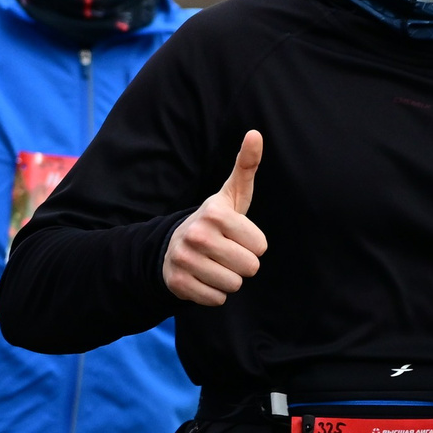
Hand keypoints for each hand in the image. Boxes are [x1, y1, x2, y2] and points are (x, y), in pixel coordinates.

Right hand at [164, 131, 267, 306]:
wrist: (171, 247)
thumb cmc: (214, 222)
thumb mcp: (231, 195)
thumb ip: (246, 166)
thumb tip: (256, 133)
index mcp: (215, 213)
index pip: (260, 247)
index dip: (252, 244)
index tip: (235, 236)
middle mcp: (197, 235)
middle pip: (249, 268)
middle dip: (241, 264)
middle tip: (225, 253)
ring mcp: (184, 259)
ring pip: (234, 285)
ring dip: (228, 280)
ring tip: (213, 265)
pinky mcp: (177, 283)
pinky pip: (216, 299)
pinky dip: (213, 294)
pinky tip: (203, 278)